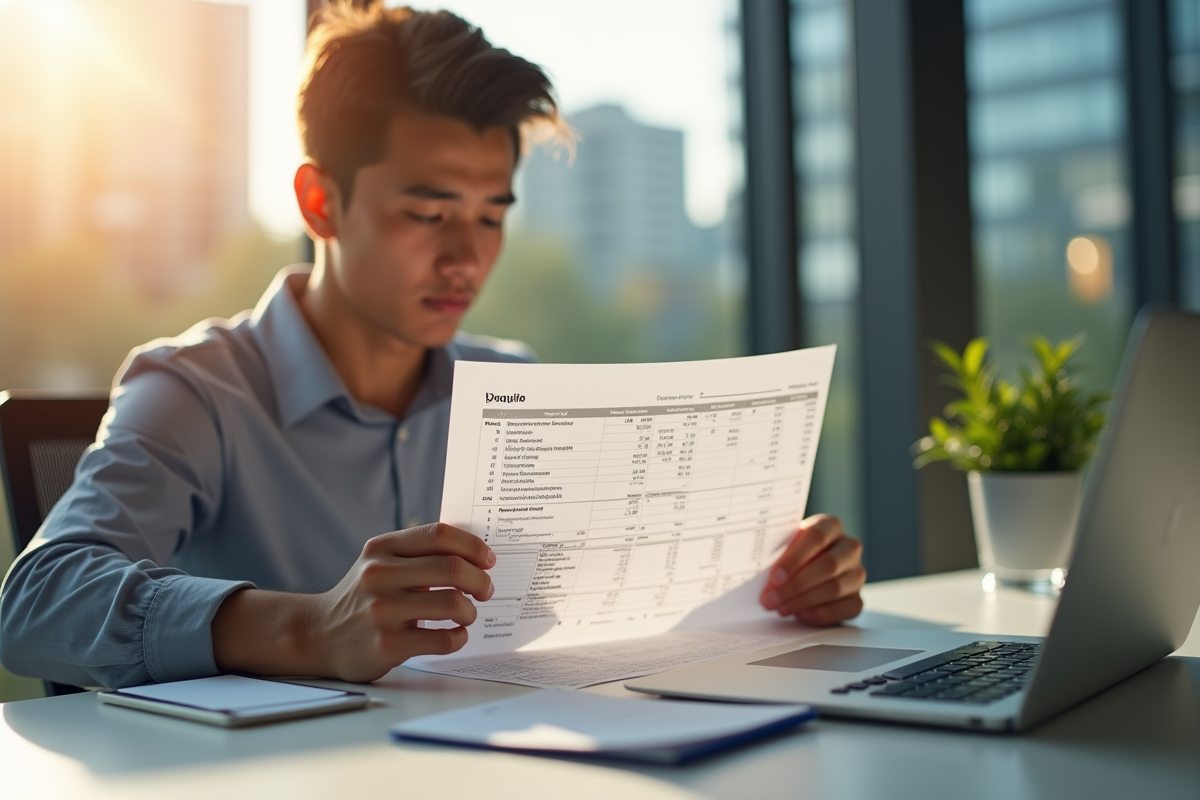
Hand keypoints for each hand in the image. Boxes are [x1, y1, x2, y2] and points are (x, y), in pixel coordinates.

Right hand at [213, 523, 494, 682]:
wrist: (317, 635)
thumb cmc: (363, 597)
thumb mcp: (379, 563)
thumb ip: (417, 552)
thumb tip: (474, 551)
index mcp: (381, 548)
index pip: (439, 534)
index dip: (472, 546)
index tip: (488, 560)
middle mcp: (379, 575)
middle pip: (452, 568)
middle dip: (480, 580)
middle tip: (486, 590)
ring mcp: (382, 611)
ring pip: (452, 604)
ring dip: (470, 611)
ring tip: (467, 615)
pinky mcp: (387, 646)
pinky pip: (443, 639)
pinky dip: (458, 638)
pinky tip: (454, 636)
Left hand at [759, 514, 864, 624]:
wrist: (809, 571)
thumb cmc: (793, 556)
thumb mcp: (785, 546)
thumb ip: (778, 551)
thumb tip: (757, 569)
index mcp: (830, 526)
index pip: (816, 536)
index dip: (795, 558)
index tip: (775, 577)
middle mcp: (849, 547)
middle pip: (828, 565)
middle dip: (795, 585)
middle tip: (771, 600)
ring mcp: (856, 574)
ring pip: (834, 588)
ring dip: (803, 601)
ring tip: (780, 608)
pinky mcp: (857, 598)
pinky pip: (843, 608)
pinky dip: (819, 614)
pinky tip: (800, 616)